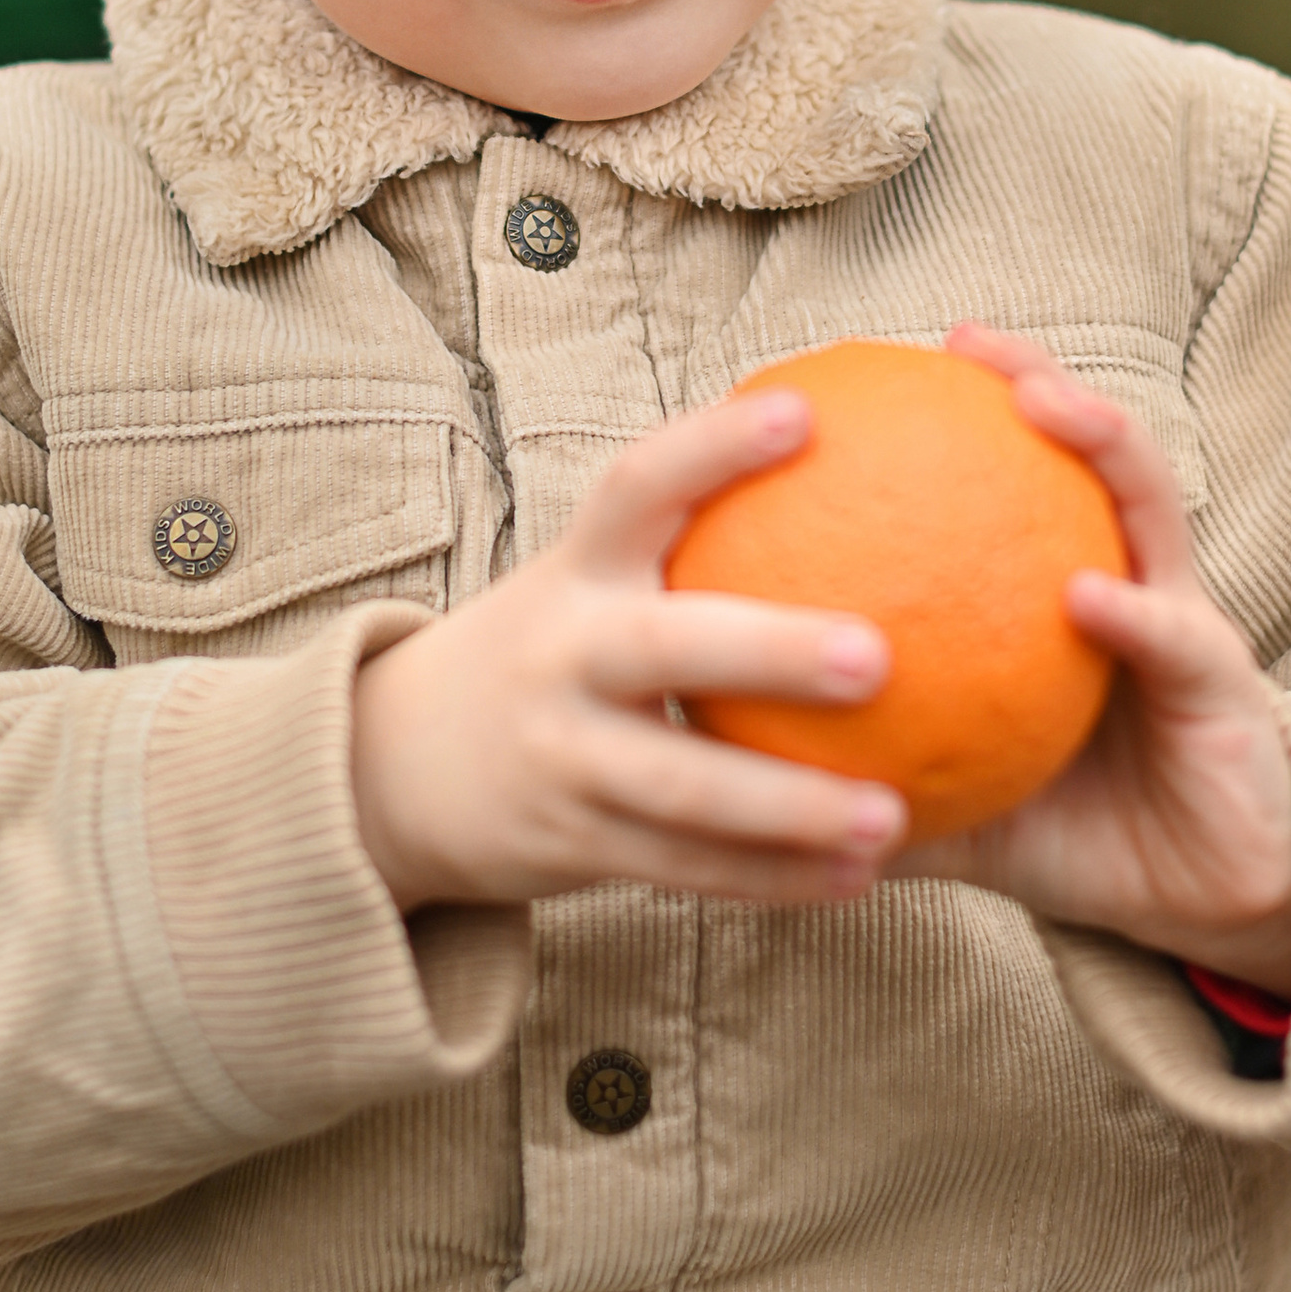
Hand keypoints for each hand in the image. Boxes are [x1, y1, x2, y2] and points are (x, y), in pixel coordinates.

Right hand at [351, 392, 910, 913]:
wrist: (399, 762)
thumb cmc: (555, 644)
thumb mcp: (593, 575)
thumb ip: (696, 528)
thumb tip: (860, 443)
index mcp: (577, 569)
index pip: (638, 486)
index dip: (712, 447)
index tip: (802, 413)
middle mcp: (561, 653)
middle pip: (666, 648)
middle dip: (772, 653)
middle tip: (880, 657)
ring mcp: (562, 753)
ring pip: (683, 787)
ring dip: (792, 809)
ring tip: (892, 818)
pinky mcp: (571, 841)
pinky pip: (685, 867)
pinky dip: (773, 878)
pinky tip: (858, 877)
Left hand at [896, 326, 1290, 1000]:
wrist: (1197, 897)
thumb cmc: (1070, 832)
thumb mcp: (951, 798)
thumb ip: (864, 776)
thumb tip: (739, 778)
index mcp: (1060, 593)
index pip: (1011, 478)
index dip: (957, 418)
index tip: (879, 371)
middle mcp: (1124, 581)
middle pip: (1085, 451)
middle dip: (1035, 378)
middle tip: (967, 342)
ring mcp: (1179, 621)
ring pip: (1149, 505)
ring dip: (1103, 441)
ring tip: (1047, 403)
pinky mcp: (1225, 683)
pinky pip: (1173, 639)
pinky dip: (1132, 613)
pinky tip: (1087, 595)